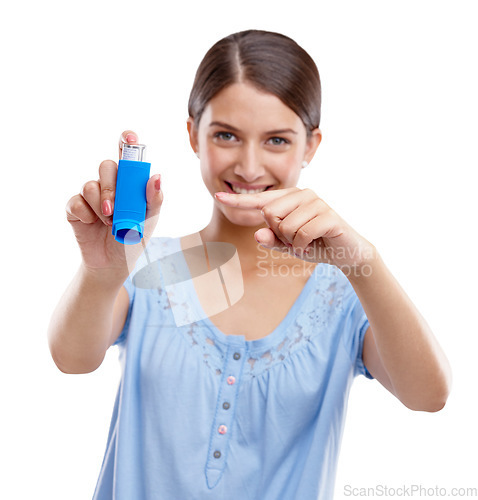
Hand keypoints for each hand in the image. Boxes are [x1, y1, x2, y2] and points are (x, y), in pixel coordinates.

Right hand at [65, 130, 162, 273]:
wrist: (114, 265)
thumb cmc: (134, 240)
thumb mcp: (149, 222)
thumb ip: (154, 200)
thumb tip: (157, 176)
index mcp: (129, 185)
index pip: (127, 156)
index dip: (127, 142)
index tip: (130, 137)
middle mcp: (110, 186)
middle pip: (106, 166)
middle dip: (111, 187)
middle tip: (115, 209)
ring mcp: (91, 196)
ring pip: (90, 184)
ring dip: (100, 205)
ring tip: (108, 222)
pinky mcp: (75, 208)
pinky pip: (76, 201)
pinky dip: (86, 215)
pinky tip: (92, 225)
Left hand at [215, 187, 375, 272]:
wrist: (347, 253)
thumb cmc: (314, 245)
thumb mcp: (288, 245)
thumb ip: (272, 240)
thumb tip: (258, 234)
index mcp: (289, 198)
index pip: (259, 200)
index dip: (238, 200)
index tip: (217, 195)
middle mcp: (302, 194)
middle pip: (269, 215)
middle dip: (280, 234)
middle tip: (298, 240)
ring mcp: (316, 202)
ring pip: (285, 226)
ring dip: (294, 242)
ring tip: (308, 242)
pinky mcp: (328, 215)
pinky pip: (301, 234)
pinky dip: (304, 246)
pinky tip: (315, 245)